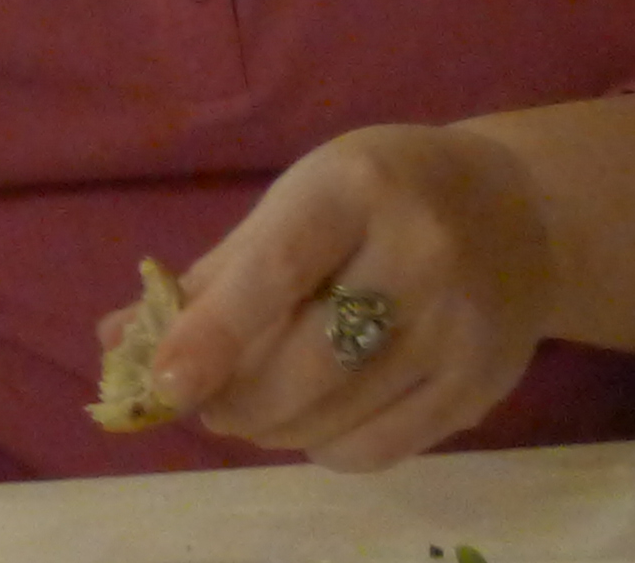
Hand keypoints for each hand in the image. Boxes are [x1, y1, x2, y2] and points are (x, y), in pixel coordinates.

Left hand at [140, 123, 559, 471]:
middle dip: (236, 399)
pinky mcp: (481, 385)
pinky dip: (325, 447)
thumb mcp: (301, 200)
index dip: (214, 332)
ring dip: (271, 429)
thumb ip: (214, 273)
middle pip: (307, 362)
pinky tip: (312, 420)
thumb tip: (115, 340)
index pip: (278, 269)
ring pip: (338, 416)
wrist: (519, 213)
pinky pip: (379, 448)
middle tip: (202, 401)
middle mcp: (419, 253)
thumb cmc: (381, 196)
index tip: (163, 381)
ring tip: (250, 409)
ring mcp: (458, 326)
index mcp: (357, 187)